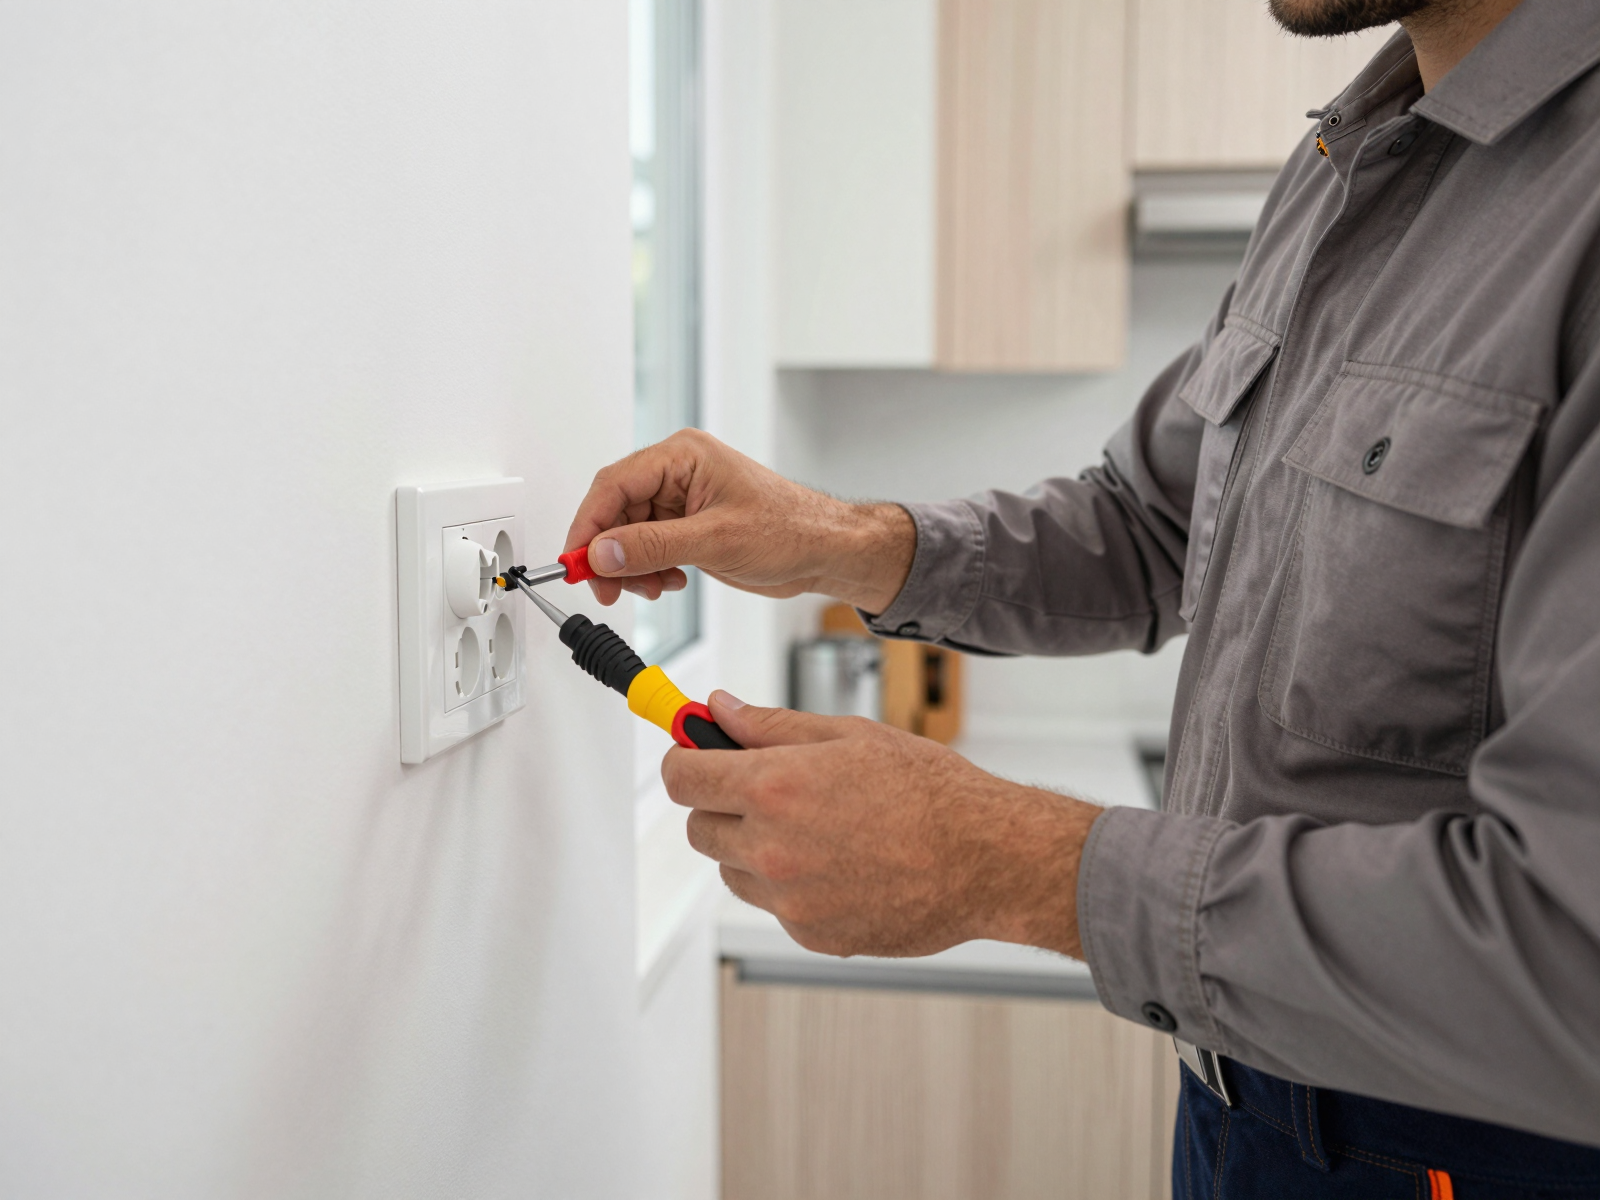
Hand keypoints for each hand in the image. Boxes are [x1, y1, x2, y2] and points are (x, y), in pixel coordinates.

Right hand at [564, 429, 914, 610]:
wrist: (825, 552)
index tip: (577, 560)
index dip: (589, 525)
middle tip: (606, 587)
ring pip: (630, 533)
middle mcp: (678, 473)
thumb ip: (653, 546)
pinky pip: (649, 546)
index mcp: (683, 456)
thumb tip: (603, 553)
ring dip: (631, 566)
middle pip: (616, 510)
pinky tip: (667, 582)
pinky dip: (649, 569)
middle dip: (609, 552)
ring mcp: (683, 501)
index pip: (614, 484)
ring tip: (649, 587)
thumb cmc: (790, 529)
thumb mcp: (715, 540)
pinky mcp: (689, 526)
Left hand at [662, 692, 1102, 958]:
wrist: (987, 860)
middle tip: (767, 788)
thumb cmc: (930, 791)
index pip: (682, 776)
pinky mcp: (810, 935)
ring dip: (753, 847)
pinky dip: (792, 885)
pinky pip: (774, 904)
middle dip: (720, 804)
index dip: (686, 759)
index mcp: (774, 787)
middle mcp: (771, 848)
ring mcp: (788, 899)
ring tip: (818, 827)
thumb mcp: (848, 735)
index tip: (697, 754)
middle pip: (698, 827)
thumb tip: (718, 708)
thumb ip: (770, 725)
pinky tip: (842, 863)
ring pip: (733, 870)